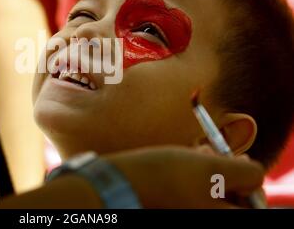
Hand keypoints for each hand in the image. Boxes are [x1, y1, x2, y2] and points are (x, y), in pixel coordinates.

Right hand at [106, 146, 264, 207]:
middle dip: (227, 172)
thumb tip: (254, 172)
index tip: (235, 164)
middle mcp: (203, 220)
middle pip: (232, 200)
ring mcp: (187, 213)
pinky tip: (184, 161)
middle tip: (210, 153)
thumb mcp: (211, 168)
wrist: (118, 184)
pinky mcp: (175, 208)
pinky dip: (195, 175)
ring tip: (195, 152)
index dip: (250, 184)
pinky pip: (196, 194)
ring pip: (213, 193)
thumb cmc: (164, 175)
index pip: (253, 207)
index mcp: (218, 220)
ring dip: (211, 169)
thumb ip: (245, 172)